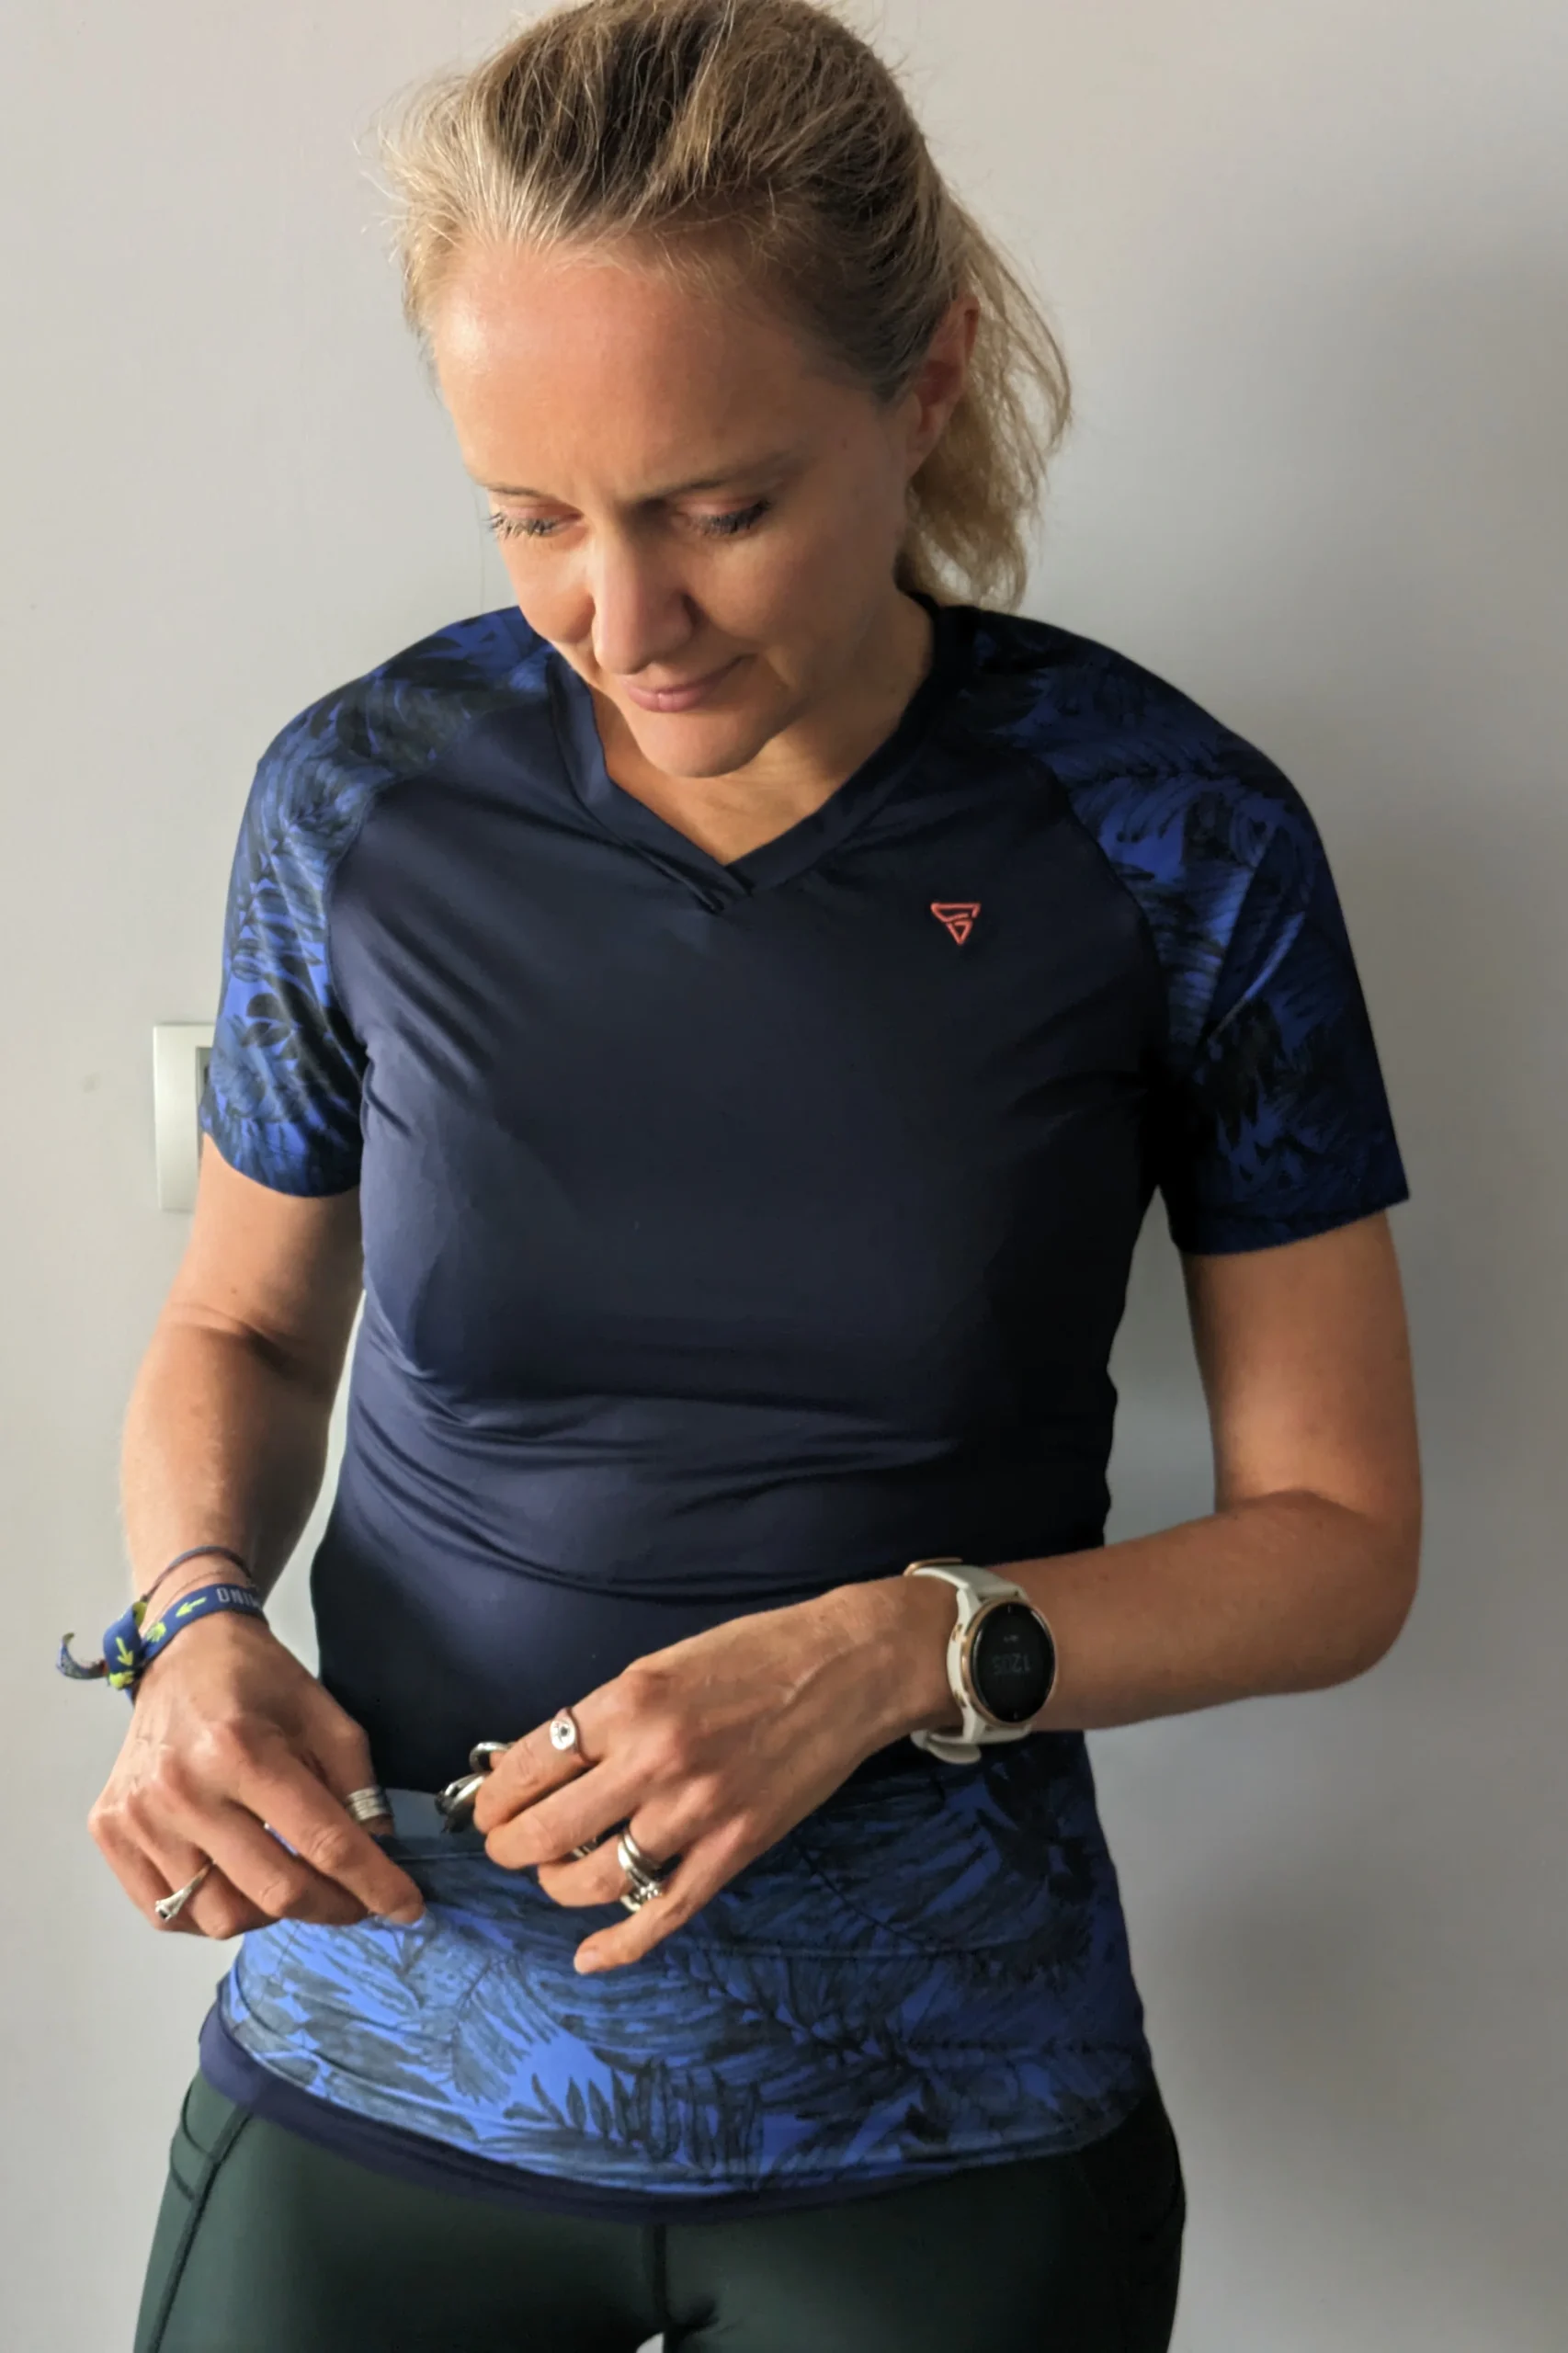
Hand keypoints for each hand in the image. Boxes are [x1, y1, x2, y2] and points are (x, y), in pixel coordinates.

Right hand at [87, 1611, 424, 1939]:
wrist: (182, 1651)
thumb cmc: (259, 1681)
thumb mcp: (326, 1717)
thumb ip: (357, 1788)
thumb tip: (375, 1858)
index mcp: (241, 1750)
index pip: (322, 1842)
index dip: (373, 1884)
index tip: (407, 1909)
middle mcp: (182, 1790)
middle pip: (272, 1891)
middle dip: (332, 1907)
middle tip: (357, 1902)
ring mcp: (138, 1817)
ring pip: (220, 1917)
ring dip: (269, 1913)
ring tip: (290, 1880)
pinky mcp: (110, 1833)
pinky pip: (168, 1914)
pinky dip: (211, 1914)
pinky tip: (236, 1882)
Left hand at [471, 1576, 957, 1973]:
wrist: (847, 1669)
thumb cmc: (753, 1654)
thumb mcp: (661, 1664)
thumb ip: (605, 1717)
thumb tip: (540, 1763)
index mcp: (629, 1702)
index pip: (530, 1766)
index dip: (494, 1797)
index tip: (487, 1807)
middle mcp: (655, 1761)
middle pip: (549, 1831)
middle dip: (510, 1848)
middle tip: (506, 1846)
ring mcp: (697, 1812)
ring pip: (595, 1881)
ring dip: (557, 1886)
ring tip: (554, 1873)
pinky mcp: (736, 1849)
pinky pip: (664, 1913)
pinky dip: (619, 1946)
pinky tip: (588, 1957)